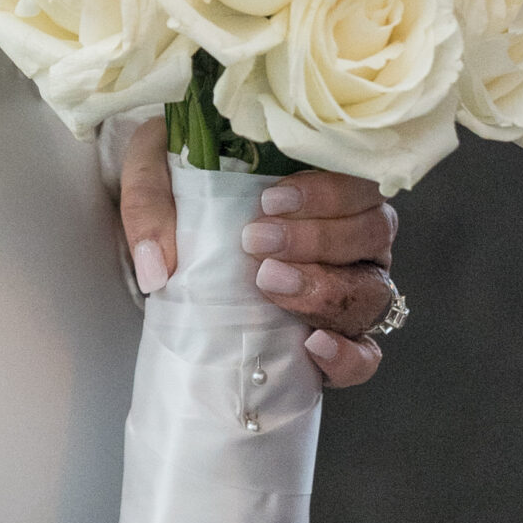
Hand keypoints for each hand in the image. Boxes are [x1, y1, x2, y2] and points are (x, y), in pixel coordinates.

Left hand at [118, 114, 395, 388]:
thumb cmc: (181, 184)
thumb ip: (150, 199)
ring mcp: (350, 284)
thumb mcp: (156, 167)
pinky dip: (349, 355)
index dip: (328, 191)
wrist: (174, 231)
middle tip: (256, 243)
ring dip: (326, 289)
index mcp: (324, 180)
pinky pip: (366, 354)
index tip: (269, 201)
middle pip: (372, 234)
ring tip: (270, 285)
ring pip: (372, 290)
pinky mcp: (337, 335)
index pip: (360, 179)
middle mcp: (351, 232)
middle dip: (318, 238)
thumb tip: (156, 268)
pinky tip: (314, 347)